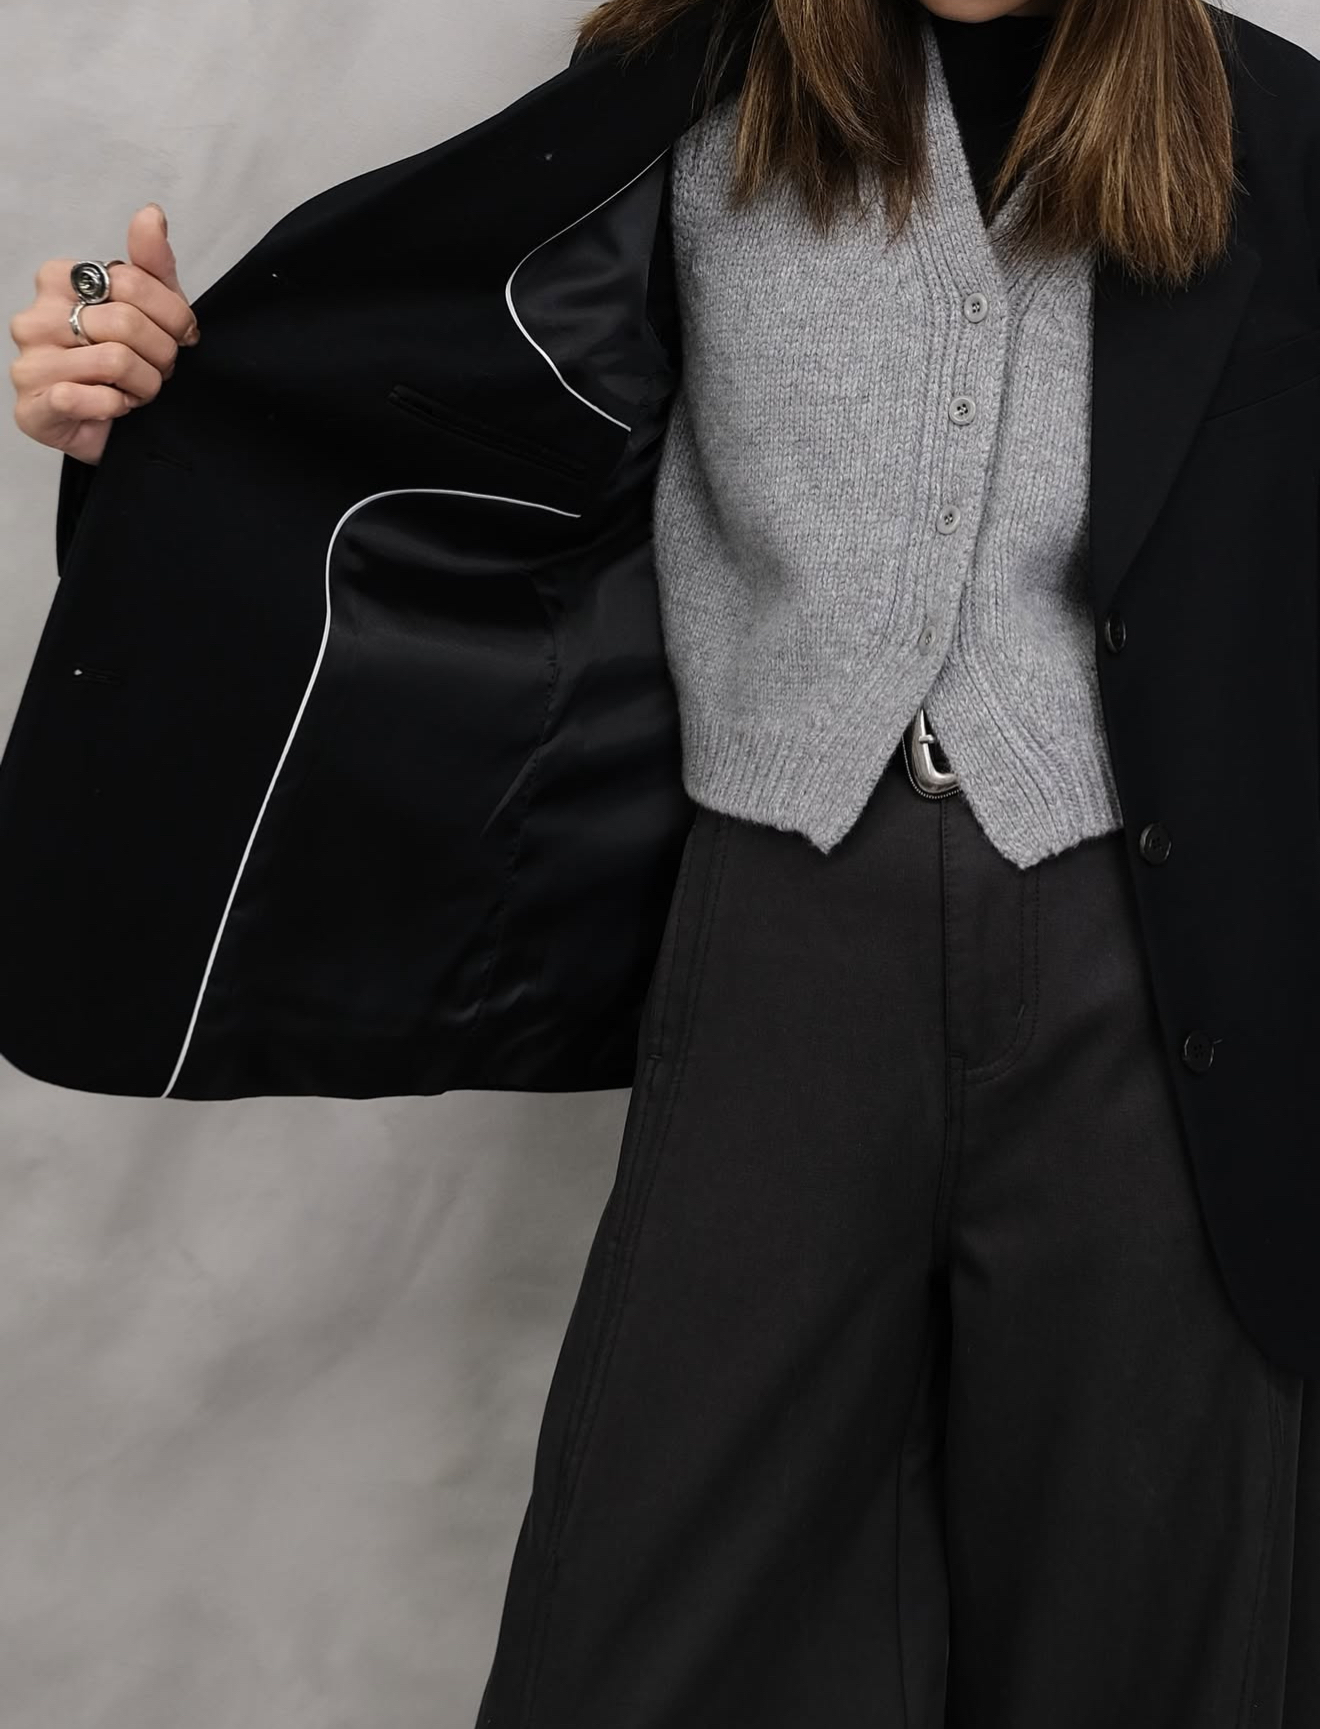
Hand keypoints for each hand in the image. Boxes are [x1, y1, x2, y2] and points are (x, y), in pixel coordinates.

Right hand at [8, 203, 199, 466]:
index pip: (133, 283)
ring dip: (145, 385)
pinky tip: (116, 407)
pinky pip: (89, 399)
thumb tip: (151, 213)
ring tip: (138, 390)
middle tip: (160, 369)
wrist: (108, 427)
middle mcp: (35, 316)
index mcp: (59, 280)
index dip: (174, 318)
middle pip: (127, 324)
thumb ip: (151, 263)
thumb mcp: (152, 307)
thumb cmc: (126, 362)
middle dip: (162, 355)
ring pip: (115, 362)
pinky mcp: (32, 406)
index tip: (180, 337)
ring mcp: (29, 362)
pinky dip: (117, 407)